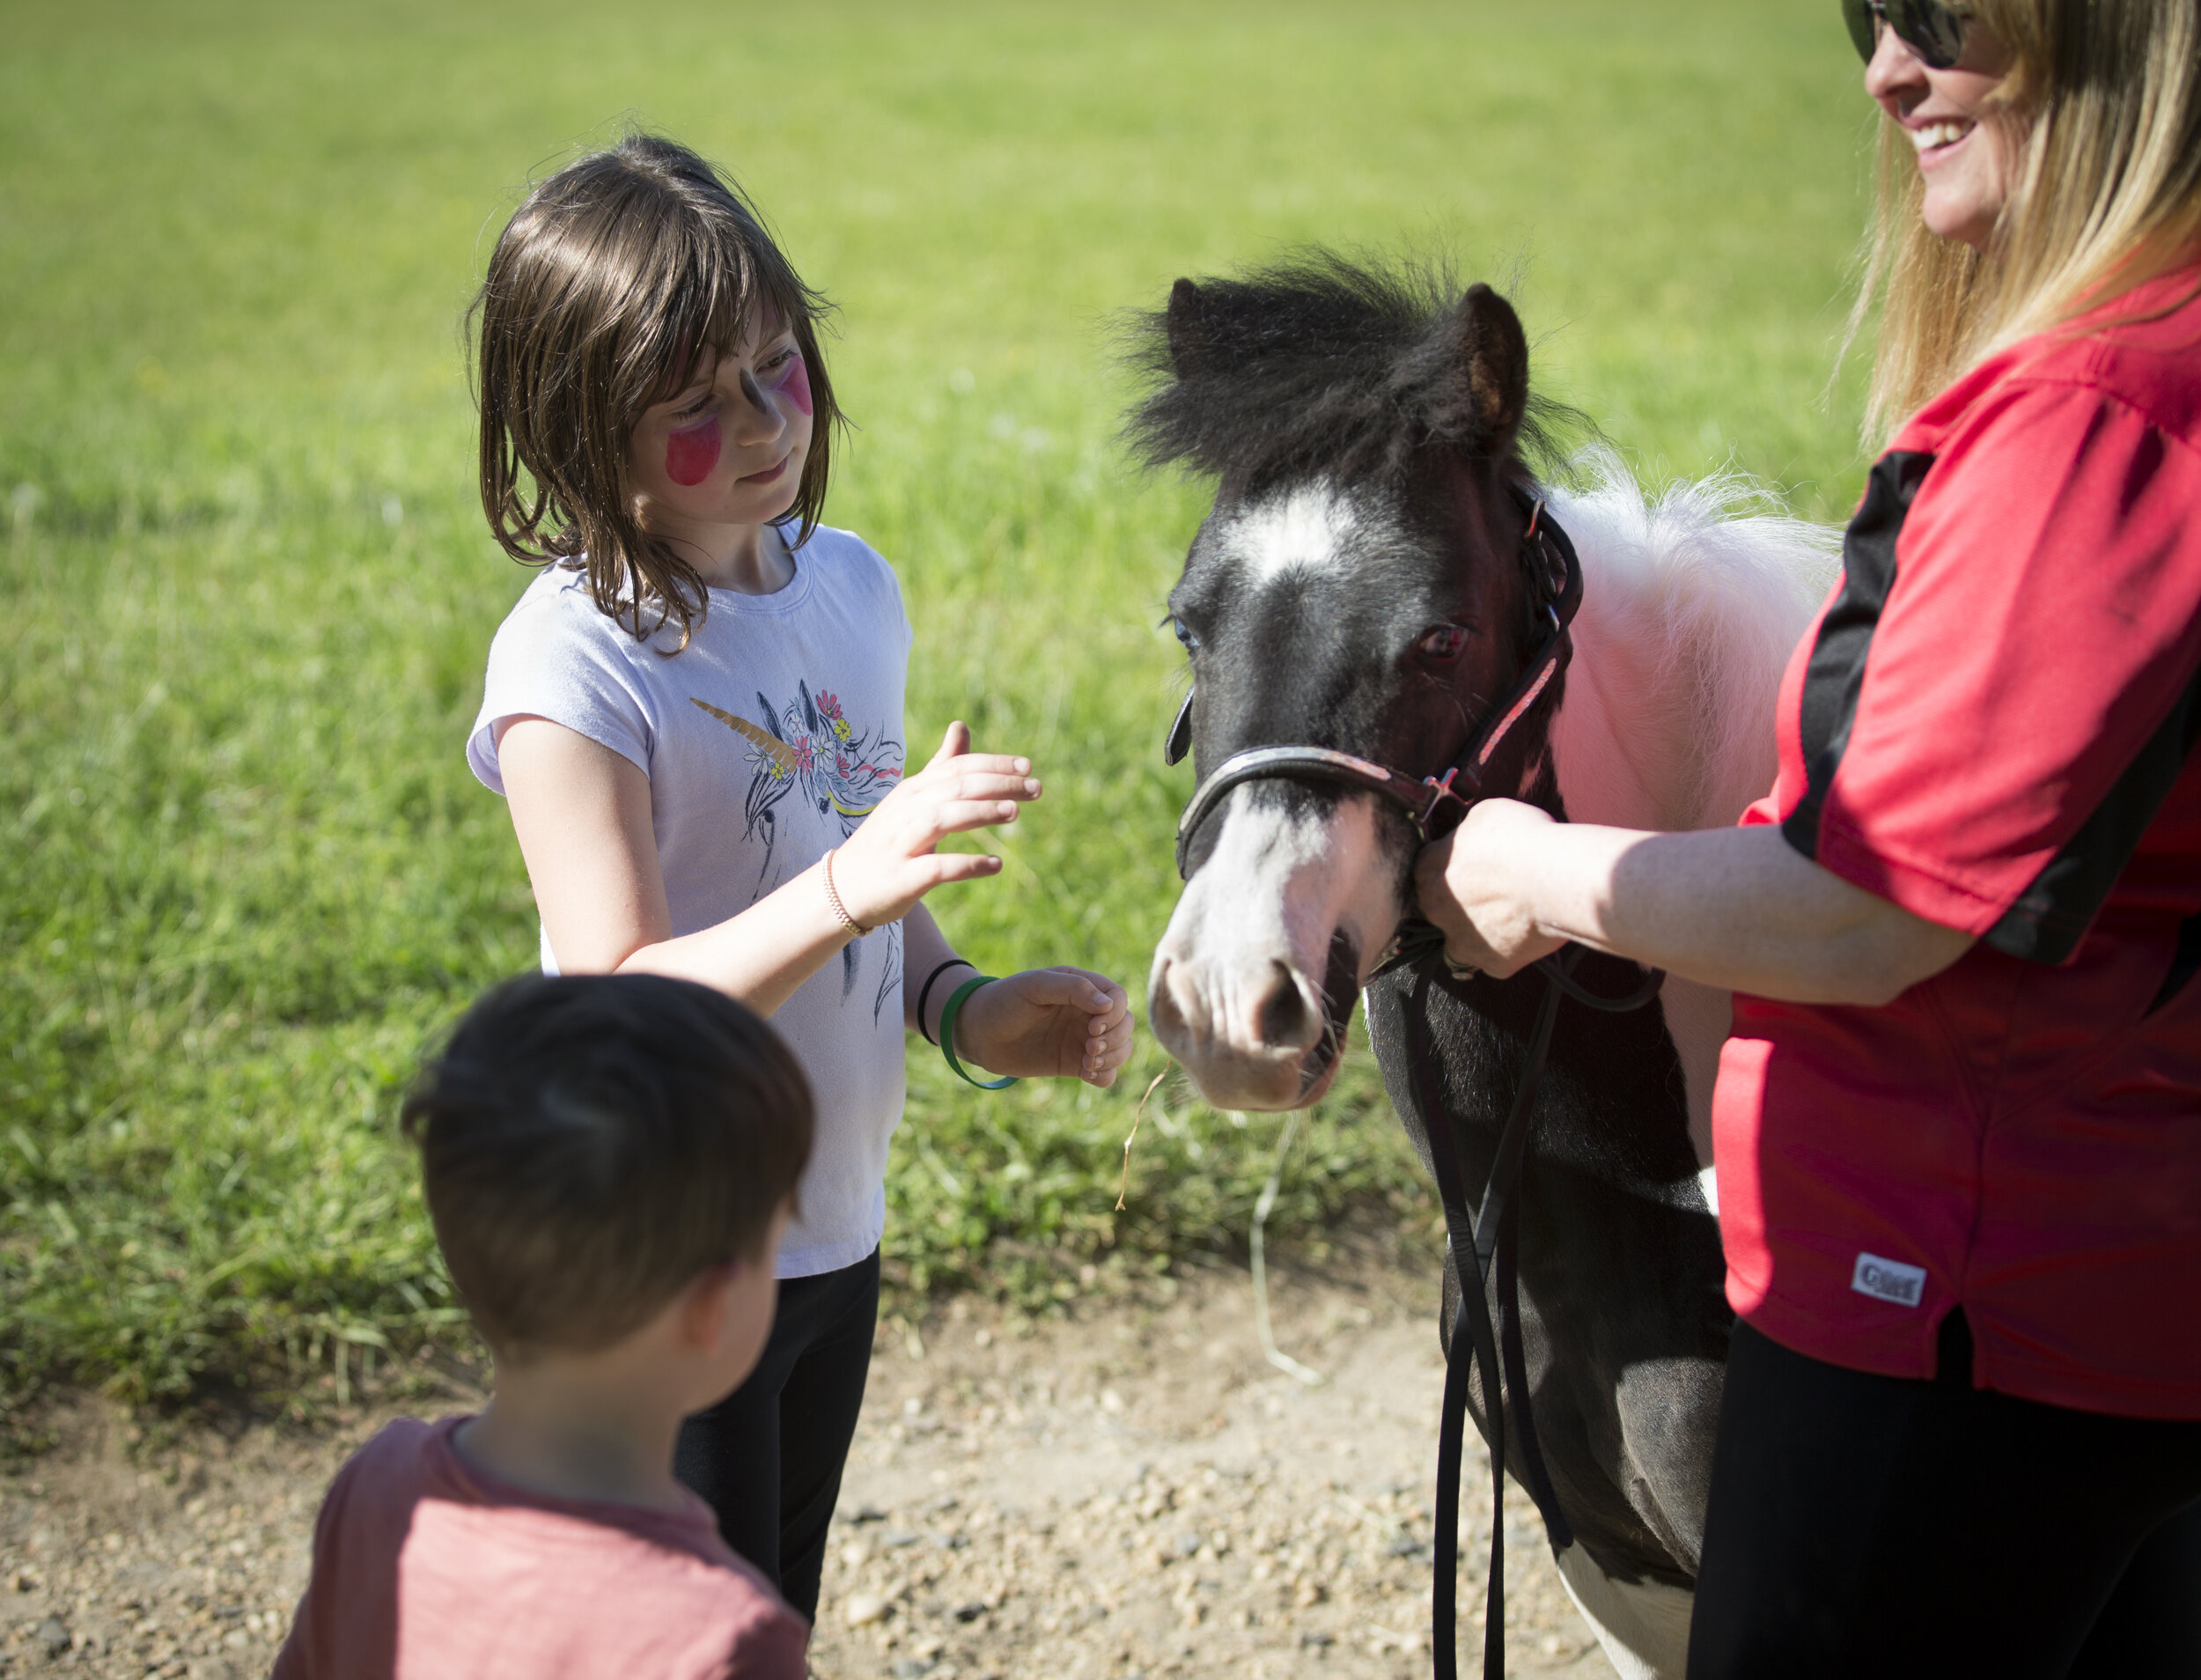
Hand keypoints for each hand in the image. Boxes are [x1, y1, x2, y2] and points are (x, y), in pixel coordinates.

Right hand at [831, 722, 1039, 929]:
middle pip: (954, 788)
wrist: (844, 888)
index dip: (993, 765)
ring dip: (980, 813)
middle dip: (997, 784)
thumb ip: (941, 768)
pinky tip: (995, 865)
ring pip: (942, 819)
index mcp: (912, 791)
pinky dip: (967, 864)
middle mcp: (905, 812)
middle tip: (1036, 788)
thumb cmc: (889, 840)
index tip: (1028, 767)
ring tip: (1015, 812)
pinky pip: (936, 867)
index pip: (956, 768)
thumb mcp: (913, 800)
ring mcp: (901, 844)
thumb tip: (961, 726)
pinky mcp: (901, 878)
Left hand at [951, 967, 1134, 1087]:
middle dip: (1115, 1039)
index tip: (1093, 1027)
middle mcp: (1087, 1013)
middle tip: (1089, 1049)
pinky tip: (1087, 1074)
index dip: (1114, 1014)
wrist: (978, 1033)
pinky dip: (1105, 1076)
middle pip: (1126, 1025)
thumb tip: (1107, 1005)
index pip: (1118, 998)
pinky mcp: (1075, 1064)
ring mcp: (1082, 1039)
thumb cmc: (1003, 1001)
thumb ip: (1071, 988)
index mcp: (1081, 987)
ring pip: (1121, 1049)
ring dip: (1113, 1058)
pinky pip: (1106, 1073)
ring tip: (1087, 1063)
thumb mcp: (1034, 986)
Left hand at [1412, 798, 1568, 977]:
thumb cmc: (1521, 838)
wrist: (1556, 878)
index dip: (1449, 867)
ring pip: (1463, 941)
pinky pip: (1496, 959)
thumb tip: (1469, 835)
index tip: (1471, 865)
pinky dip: (1508, 949)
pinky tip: (1527, 932)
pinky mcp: (1492, 964)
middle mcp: (1435, 910)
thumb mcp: (1485, 814)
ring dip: (1479, 932)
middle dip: (1461, 903)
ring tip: (1509, 915)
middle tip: (1492, 891)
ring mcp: (1461, 941)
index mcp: (1427, 870)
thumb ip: (1467, 831)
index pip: (1425, 870)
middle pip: (1440, 908)